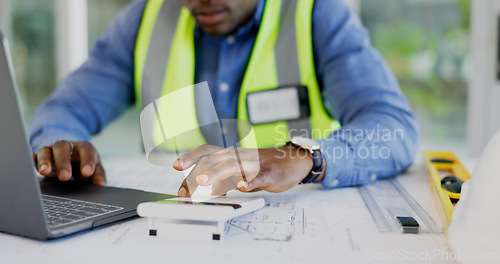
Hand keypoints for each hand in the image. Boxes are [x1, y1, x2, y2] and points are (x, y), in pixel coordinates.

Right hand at [32, 140, 105, 185]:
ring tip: (44, 172)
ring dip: (45, 161)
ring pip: (46, 150)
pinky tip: (30, 165)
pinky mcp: (41, 157)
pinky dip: (32, 160)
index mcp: (83, 148)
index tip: (87, 173)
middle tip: (65, 177)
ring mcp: (52, 151)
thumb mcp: (95, 168)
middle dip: (63, 161)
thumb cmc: (84, 163)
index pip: (86, 150)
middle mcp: (67, 147)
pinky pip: (35, 156)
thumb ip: (98, 175)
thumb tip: (101, 185)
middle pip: (63, 147)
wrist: (72, 153)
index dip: (87, 161)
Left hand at [173, 144, 323, 196]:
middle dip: (196, 168)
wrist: (292, 161)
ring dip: (217, 173)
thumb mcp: (239, 173)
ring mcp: (254, 164)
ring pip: (233, 165)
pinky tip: (242, 186)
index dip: (191, 157)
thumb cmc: (263, 166)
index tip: (176, 166)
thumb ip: (222, 180)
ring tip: (203, 180)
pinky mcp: (269, 174)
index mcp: (230, 155)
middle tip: (184, 184)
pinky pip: (259, 176)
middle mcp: (239, 156)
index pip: (207, 152)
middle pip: (214, 158)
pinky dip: (250, 181)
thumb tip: (203, 191)